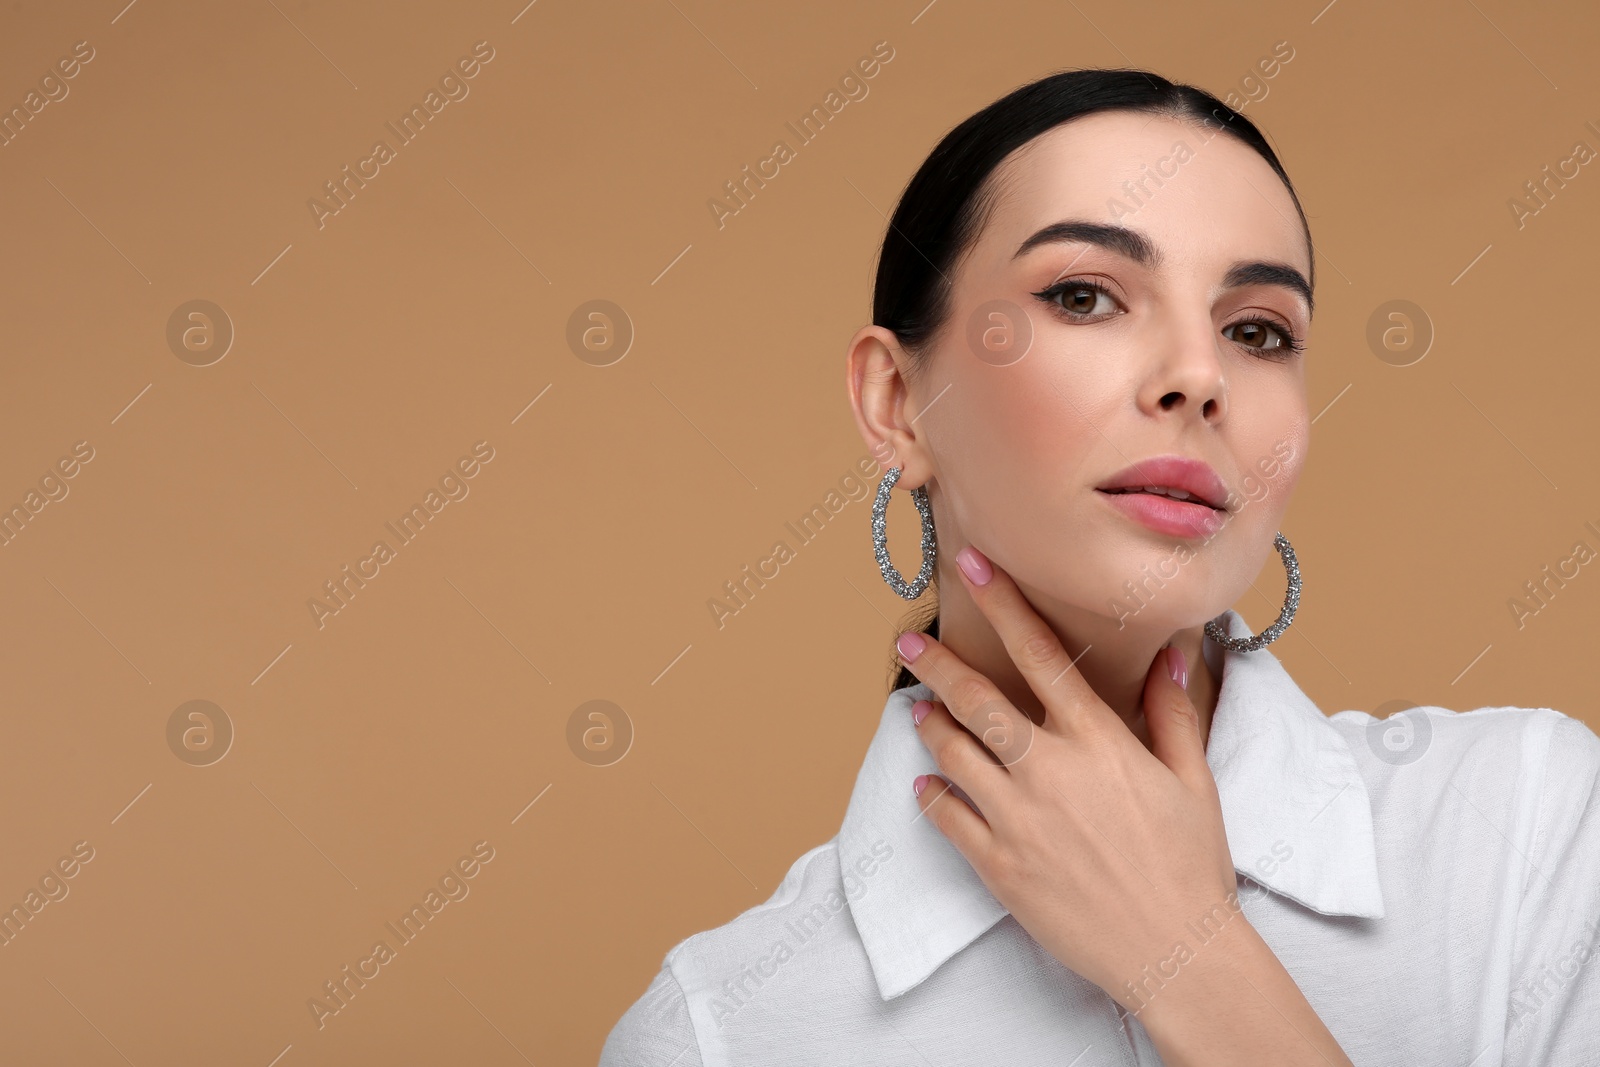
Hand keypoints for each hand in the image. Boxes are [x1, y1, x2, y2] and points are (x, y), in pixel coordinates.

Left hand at [894, 543, 1240, 1012]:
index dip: (1003, 604)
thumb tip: (1171, 650)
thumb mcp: (1193, 780)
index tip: (972, 567)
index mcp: (1098, 742)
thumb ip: (1172, 711)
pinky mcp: (998, 865)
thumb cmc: (1190, 866)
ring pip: (954, 754)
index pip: (1040, 654)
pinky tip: (925, 783)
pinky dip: (931, 795)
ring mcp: (1017, 819)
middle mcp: (1050, 770)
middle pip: (977, 700)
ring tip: (916, 709)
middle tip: (908, 642)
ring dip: (930, 726)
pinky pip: (947, 818)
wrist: (1174, 953)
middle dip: (937, 665)